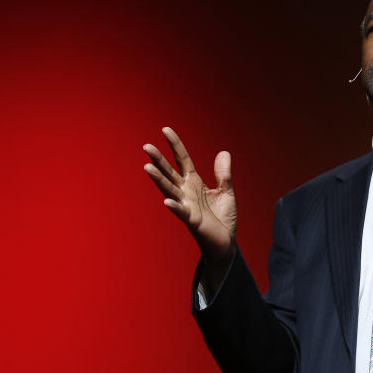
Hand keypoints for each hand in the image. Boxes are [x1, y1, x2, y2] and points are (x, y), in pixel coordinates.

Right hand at [143, 127, 236, 264]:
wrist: (225, 242)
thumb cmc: (222, 218)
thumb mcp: (226, 192)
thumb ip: (223, 174)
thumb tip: (223, 152)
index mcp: (194, 183)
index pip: (183, 159)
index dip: (175, 145)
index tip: (165, 129)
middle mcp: (186, 192)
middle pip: (170, 172)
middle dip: (159, 160)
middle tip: (146, 146)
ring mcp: (186, 205)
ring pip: (170, 189)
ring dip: (159, 179)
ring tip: (147, 167)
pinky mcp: (191, 221)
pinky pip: (181, 212)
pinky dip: (174, 207)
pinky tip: (167, 201)